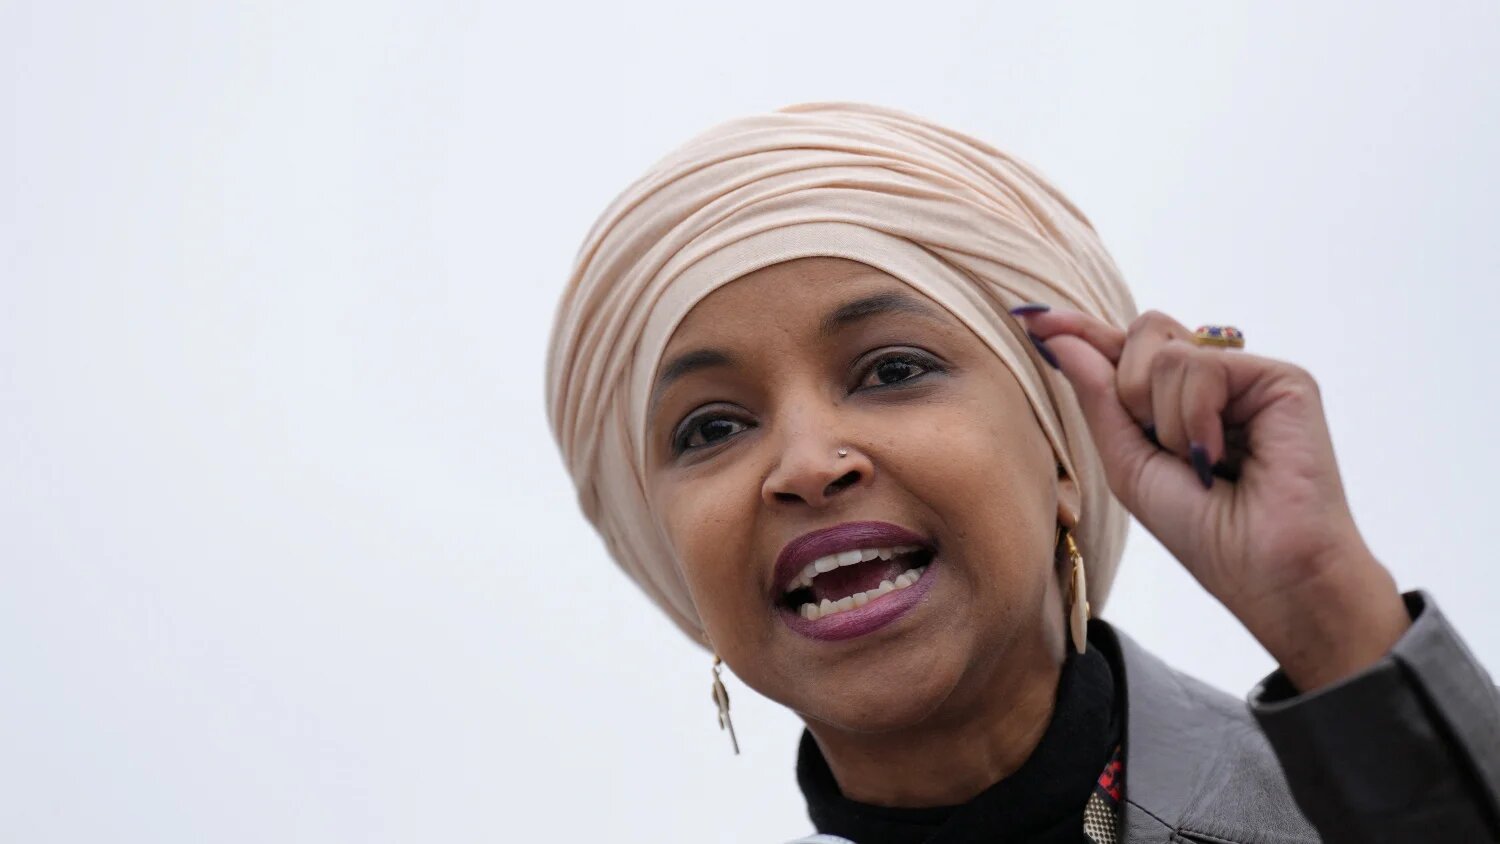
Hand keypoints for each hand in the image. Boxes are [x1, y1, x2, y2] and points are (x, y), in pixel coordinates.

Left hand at [1014, 307, 1410, 690]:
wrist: (1268, 573)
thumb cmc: (1204, 531)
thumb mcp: (1127, 463)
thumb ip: (1098, 397)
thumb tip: (1060, 336)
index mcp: (1178, 401)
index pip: (1123, 350)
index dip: (1080, 332)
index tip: (1032, 321)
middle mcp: (1215, 381)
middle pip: (1141, 334)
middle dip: (1129, 393)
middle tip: (1162, 450)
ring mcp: (1249, 377)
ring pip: (1164, 349)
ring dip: (1162, 419)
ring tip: (1200, 464)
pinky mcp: (1283, 379)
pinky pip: (1201, 363)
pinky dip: (1194, 417)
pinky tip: (1217, 457)